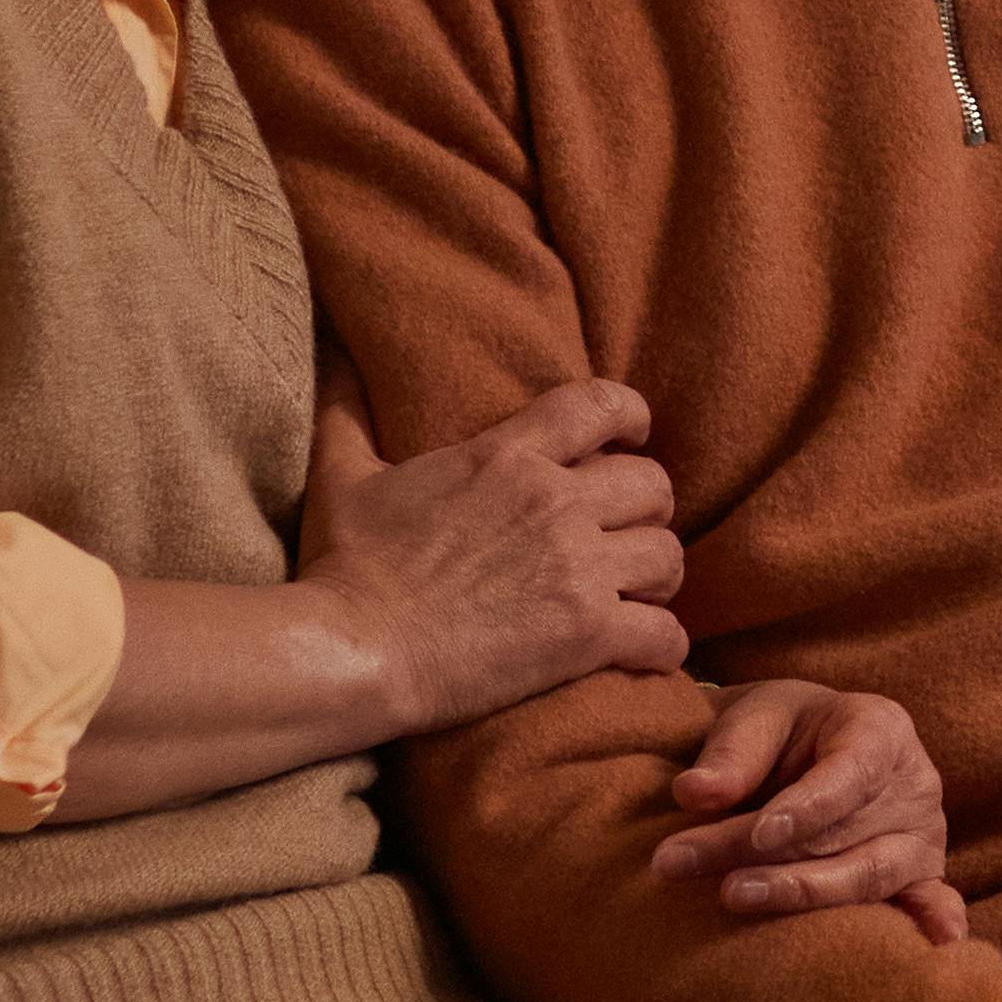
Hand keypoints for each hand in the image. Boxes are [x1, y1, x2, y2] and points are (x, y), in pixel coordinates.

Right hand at [299, 377, 684, 729]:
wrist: (353, 652)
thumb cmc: (344, 567)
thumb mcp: (341, 474)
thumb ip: (348, 408)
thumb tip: (333, 349)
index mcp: (507, 457)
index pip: (600, 406)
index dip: (631, 414)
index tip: (636, 432)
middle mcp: (555, 502)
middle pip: (653, 484)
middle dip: (649, 507)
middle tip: (629, 530)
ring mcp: (578, 568)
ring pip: (667, 555)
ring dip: (658, 574)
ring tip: (641, 591)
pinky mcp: (587, 634)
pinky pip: (663, 633)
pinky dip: (663, 645)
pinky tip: (646, 651)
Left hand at [654, 680, 968, 939]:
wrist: (807, 750)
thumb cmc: (783, 731)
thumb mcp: (756, 717)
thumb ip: (731, 753)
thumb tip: (694, 794)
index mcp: (881, 729)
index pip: (849, 772)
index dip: (807, 806)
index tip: (758, 833)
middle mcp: (913, 784)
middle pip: (842, 832)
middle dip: (761, 853)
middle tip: (681, 862)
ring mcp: (920, 837)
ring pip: (867, 875)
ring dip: (801, 893)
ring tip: (733, 897)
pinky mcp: (918, 879)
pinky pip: (926, 901)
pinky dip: (931, 921)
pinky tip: (938, 943)